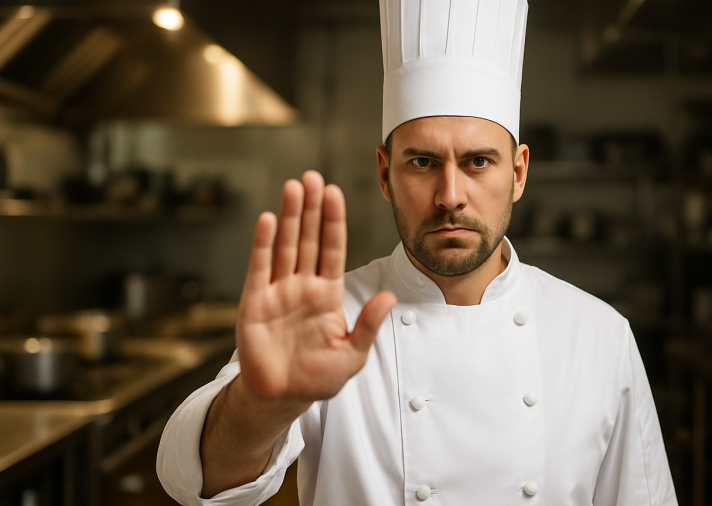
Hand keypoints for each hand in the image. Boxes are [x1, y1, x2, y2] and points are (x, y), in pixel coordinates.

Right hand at [235, 172, 395, 406]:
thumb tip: (390, 297)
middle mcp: (303, 285)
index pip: (332, 248)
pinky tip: (269, 219)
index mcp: (327, 293)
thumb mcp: (352, 353)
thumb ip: (368, 324)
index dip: (334, 221)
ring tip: (294, 187)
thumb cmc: (317, 377)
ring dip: (290, 216)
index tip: (336, 193)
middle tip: (313, 177)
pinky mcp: (255, 302)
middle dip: (312, 208)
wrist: (282, 397)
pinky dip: (264, 243)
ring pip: (286, 245)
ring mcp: (278, 291)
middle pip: (309, 238)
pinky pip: (260, 267)